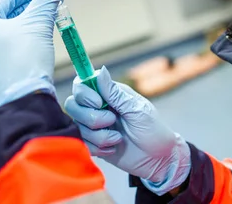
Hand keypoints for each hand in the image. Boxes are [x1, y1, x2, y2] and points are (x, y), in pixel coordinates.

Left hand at [0, 0, 65, 108]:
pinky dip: (16, 47)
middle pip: (3, 18)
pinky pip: (0, 54)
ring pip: (2, 37)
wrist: (23, 100)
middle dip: (27, 11)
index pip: (5, 0)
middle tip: (48, 8)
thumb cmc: (27, 58)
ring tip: (44, 27)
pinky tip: (33, 48)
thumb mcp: (40, 22)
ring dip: (23, 29)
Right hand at [64, 66, 190, 194]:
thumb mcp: (137, 110)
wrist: (158, 159)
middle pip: (72, 105)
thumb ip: (115, 93)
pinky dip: (98, 148)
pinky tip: (114, 148)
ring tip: (118, 138)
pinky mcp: (93, 143)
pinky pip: (82, 144)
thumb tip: (101, 70)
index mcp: (109, 94)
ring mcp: (94, 126)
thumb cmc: (153, 130)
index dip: (84, 93)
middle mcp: (97, 107)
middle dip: (91, 117)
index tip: (98, 103)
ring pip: (78, 126)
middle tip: (112, 121)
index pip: (81, 84)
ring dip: (99, 135)